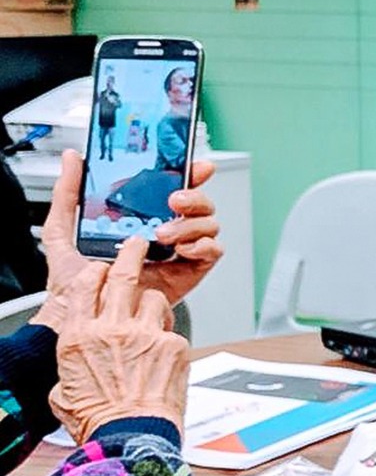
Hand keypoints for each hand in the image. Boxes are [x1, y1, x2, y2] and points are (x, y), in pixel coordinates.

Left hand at [33, 150, 221, 329]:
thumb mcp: (62, 229)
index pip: (173, 188)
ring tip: (163, 235)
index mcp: (140, 217)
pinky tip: (182, 249)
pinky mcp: (189, 272)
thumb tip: (72, 160)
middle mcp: (164, 232)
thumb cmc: (72, 281)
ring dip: (190, 224)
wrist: (81, 315)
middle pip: (198, 204)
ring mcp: (179, 252)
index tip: (192, 166)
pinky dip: (204, 245)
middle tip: (173, 201)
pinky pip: (212, 252)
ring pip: (207, 225)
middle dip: (194, 197)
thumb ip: (67, 192)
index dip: (189, 174)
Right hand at [48, 236, 188, 443]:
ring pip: (154, 299)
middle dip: (130, 254)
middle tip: (137, 244)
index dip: (94, 272)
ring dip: (154, 304)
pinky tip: (165, 352)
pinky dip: (169, 335)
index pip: (84, 287)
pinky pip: (173, 328)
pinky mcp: (173, 344)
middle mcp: (112, 330)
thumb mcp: (65, 390)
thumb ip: (73, 365)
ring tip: (153, 317)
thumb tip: (77, 362)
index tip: (100, 268)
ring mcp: (146, 334)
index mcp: (80, 338)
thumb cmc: (99, 420)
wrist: (132, 436)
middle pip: (122, 277)